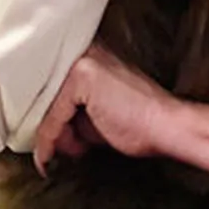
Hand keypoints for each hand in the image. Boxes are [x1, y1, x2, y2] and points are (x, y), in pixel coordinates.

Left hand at [33, 44, 181, 176]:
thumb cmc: (138, 122)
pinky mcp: (82, 77)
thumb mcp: (96, 112)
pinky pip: (53, 117)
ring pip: (47, 106)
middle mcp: (86, 50)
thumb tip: (43, 128)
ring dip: (52, 135)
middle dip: (48, 124)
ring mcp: (84, 61)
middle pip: (46, 93)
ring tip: (75, 147)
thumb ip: (70, 110)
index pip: (52, 83)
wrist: (166, 126)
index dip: (43, 113)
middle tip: (55, 148)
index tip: (42, 137)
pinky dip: (48, 142)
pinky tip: (48, 158)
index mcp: (92, 55)